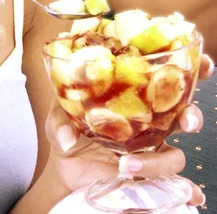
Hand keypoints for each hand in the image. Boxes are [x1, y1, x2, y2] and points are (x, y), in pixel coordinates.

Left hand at [45, 74, 210, 209]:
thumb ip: (60, 121)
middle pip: (184, 113)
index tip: (205, 64)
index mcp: (132, 95)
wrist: (65, 167)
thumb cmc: (68, 129)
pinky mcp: (147, 174)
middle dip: (193, 114)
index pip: (166, 77)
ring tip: (127, 164)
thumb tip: (68, 137)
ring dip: (160, 161)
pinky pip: (172, 185)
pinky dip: (186, 191)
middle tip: (187, 120)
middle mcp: (149, 120)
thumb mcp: (58, 118)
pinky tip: (190, 196)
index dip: (192, 68)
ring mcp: (150, 149)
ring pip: (176, 154)